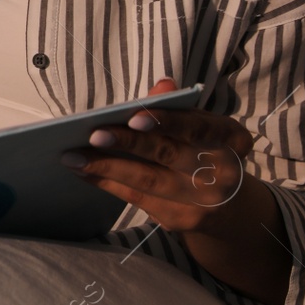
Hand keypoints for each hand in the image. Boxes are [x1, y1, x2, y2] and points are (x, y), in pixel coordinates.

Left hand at [63, 78, 289, 304]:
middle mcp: (223, 171)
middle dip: (128, 144)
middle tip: (93, 135)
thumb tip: (162, 85)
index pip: (198, 127)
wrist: (228, 207)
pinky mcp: (181, 219)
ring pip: (148, 179)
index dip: (167, 122)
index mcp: (231, 138)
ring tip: (73, 156)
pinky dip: (107, 183)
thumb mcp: (200, 127)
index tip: (134, 118)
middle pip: (168, 154)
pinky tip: (83, 171)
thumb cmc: (204, 152)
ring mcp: (203, 199)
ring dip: (106, 166)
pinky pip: (137, 198)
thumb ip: (178, 107)